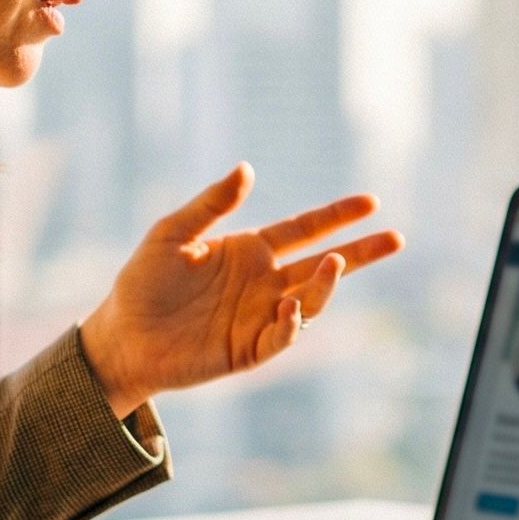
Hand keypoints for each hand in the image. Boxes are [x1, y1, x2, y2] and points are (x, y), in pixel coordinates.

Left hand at [79, 163, 403, 416]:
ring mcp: (261, 316)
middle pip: (323, 264)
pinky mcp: (250, 350)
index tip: (371, 201)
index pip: (304, 229)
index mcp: (250, 250)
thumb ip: (210, 206)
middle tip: (396, 238)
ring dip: (326, 284)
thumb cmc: (143, 283)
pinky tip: (291, 306)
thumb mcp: (172, 234)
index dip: (337, 215)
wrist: (122, 337)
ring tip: (333, 263)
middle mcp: (264, 282)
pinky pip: (282, 336)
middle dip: (360, 252)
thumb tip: (247, 169)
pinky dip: (292, 322)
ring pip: (310, 300)